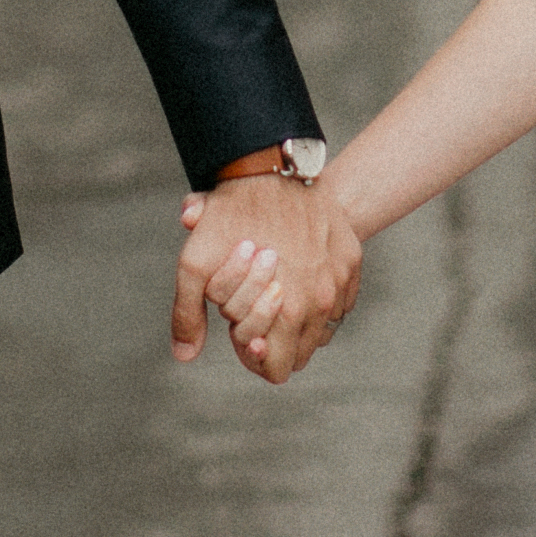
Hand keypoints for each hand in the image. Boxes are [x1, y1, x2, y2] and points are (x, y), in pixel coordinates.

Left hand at [169, 176, 360, 381]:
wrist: (275, 167)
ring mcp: (342, 281)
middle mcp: (323, 302)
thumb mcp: (195, 263)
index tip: (239, 332)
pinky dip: (320, 297)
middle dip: (274, 339)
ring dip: (297, 321)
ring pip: (322, 329)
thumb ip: (187, 314)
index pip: (277, 370)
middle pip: (301, 355)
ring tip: (273, 289)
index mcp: (289, 311)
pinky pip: (339, 300)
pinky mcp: (351, 261)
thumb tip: (184, 356)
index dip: (252, 356)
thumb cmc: (234, 216)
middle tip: (253, 307)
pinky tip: (296, 273)